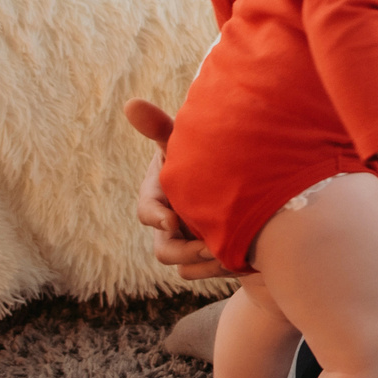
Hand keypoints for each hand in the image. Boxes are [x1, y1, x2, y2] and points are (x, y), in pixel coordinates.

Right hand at [125, 98, 235, 279]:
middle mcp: (169, 225)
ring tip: (232, 256)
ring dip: (206, 265)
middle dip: (186, 250)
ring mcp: (186, 243)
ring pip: (185, 268)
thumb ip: (161, 127)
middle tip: (212, 245)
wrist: (236, 183)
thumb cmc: (203, 156)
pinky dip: (221, 270)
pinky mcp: (205, 257)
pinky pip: (204, 274)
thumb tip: (131, 103)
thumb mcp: (184, 142)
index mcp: (160, 197)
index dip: (156, 218)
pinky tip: (246, 261)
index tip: (171, 220)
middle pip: (165, 251)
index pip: (148, 211)